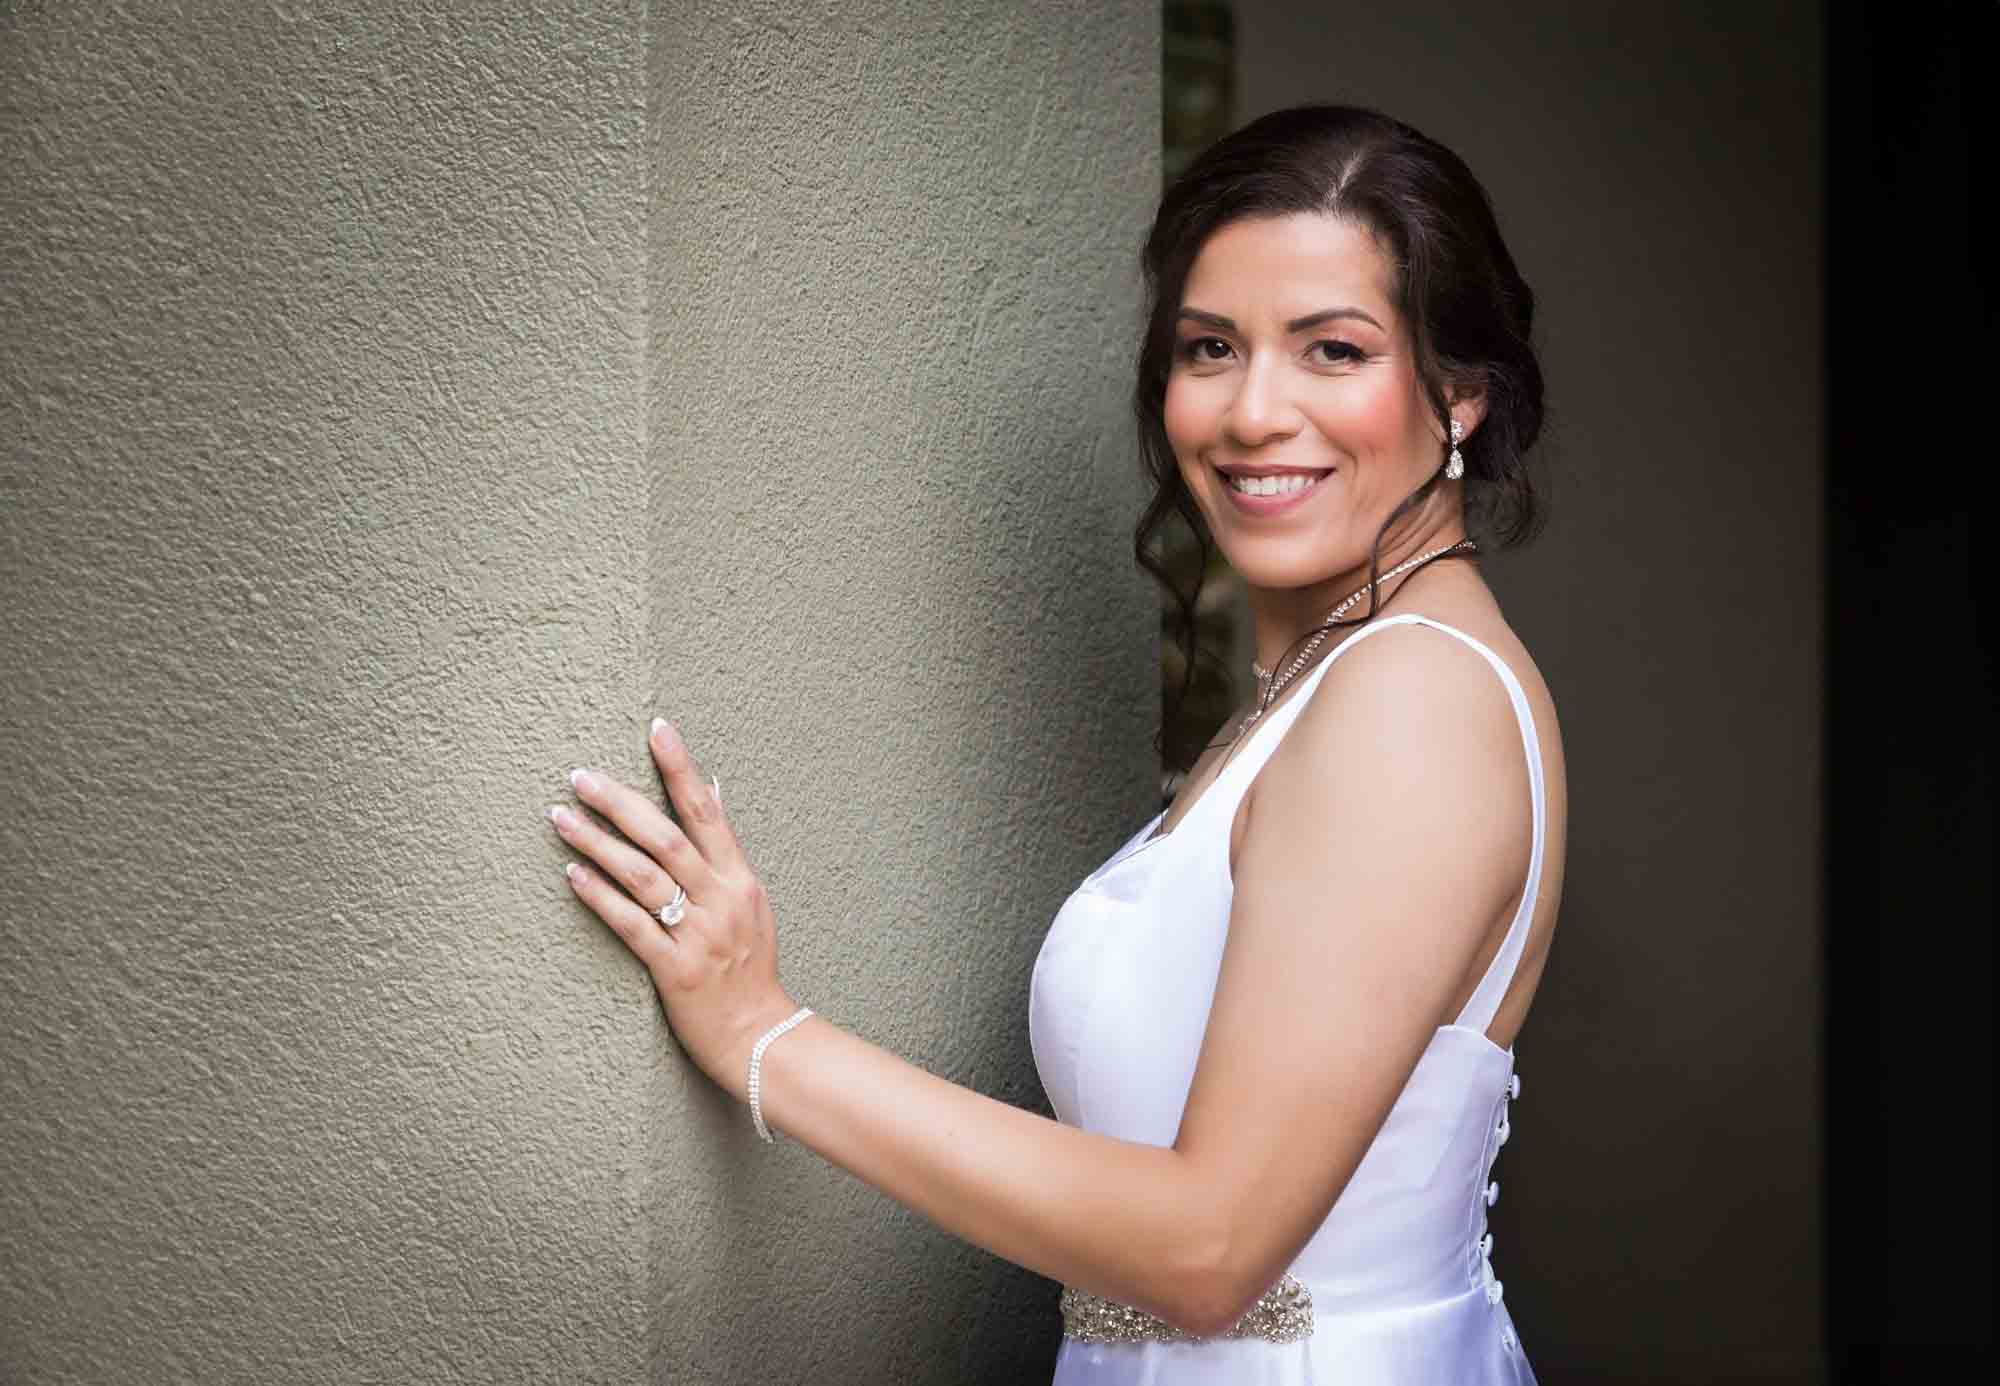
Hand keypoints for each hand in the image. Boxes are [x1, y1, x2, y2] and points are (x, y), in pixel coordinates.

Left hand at [549, 718, 799, 1100]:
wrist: (761, 1036)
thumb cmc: (751, 967)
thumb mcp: (751, 901)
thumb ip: (726, 848)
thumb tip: (712, 788)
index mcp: (740, 879)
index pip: (709, 811)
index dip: (682, 768)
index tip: (657, 729)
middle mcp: (720, 900)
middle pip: (667, 837)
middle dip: (620, 801)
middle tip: (579, 775)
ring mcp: (697, 935)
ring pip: (642, 876)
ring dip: (597, 842)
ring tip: (560, 815)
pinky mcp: (673, 970)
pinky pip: (630, 925)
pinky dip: (600, 896)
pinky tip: (572, 873)